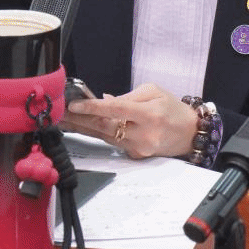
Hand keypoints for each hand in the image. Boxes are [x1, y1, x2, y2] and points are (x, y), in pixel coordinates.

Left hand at [62, 84, 196, 158]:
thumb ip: (127, 96)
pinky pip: (112, 143)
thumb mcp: (153, 92)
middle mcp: (144, 134)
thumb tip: (103, 99)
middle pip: (105, 127)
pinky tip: (82, 127)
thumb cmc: (172, 108)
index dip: (93, 107)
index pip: (116, 110)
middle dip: (79, 120)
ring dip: (82, 128)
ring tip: (63, 120)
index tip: (74, 105)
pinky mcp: (135, 156)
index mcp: (149, 114)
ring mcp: (139, 148)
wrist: (190, 133)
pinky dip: (97, 134)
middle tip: (59, 113)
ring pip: (104, 137)